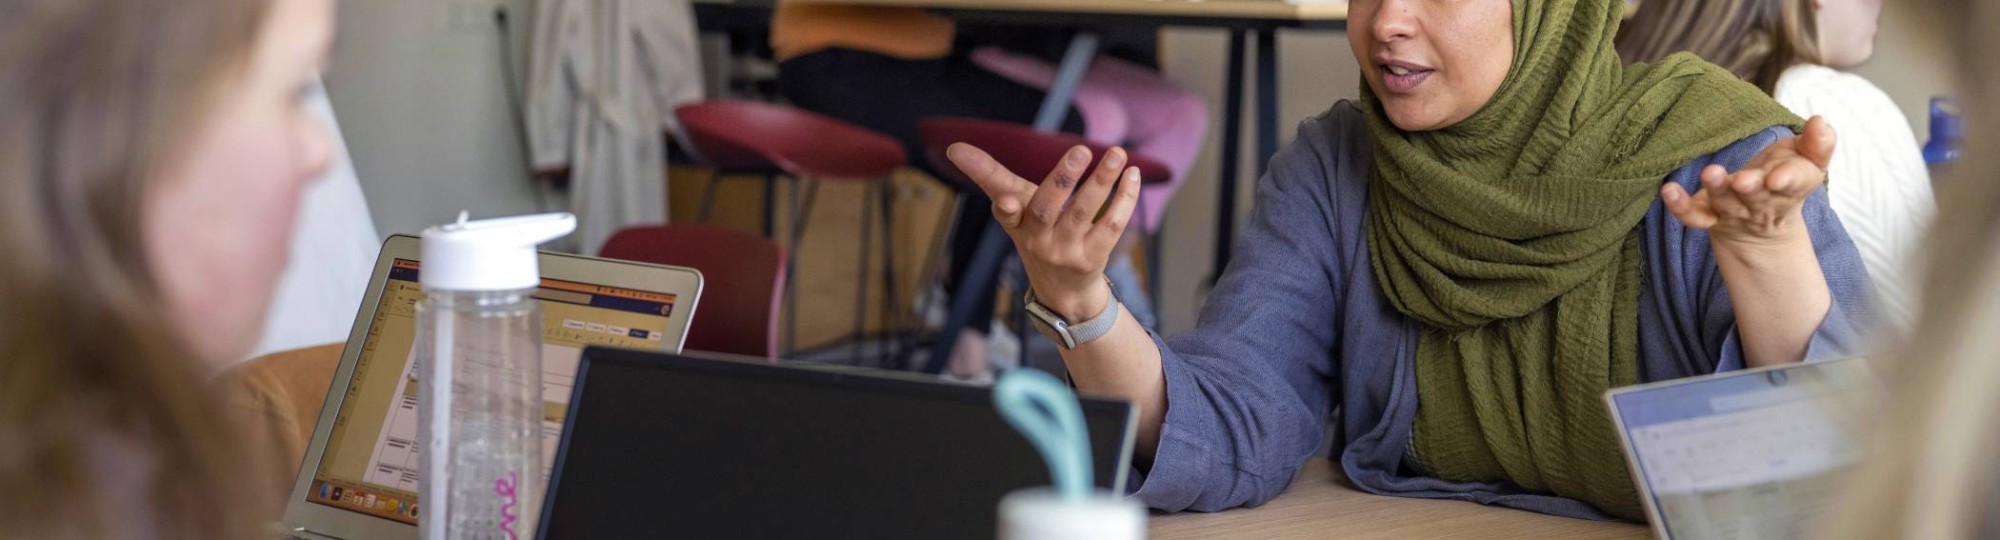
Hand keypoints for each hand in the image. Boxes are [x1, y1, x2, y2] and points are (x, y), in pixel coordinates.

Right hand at [946, 143, 1140, 321]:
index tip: (995, 189)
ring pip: (1085, 213)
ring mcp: (1066, 250)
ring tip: (1117, 153)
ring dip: (1102, 181)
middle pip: (1047, 209)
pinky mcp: (1093, 258)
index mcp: (1016, 223)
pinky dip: (1124, 199)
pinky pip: (1112, 225)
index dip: (998, 197)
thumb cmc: (1037, 235)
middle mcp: (1038, 239)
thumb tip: (955, 149)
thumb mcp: (1013, 211)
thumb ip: (992, 179)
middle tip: (1081, 150)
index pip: (1002, 207)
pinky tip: (1131, 175)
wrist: (1062, 292)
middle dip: (1063, 180)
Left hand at [1662, 116, 1836, 250]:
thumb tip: (1820, 120)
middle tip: (1742, 181)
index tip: (1778, 177)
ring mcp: (1733, 211)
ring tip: (1710, 173)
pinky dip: (1680, 206)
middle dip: (1750, 189)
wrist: (1763, 221)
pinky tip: (1668, 190)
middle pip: (1756, 197)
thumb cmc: (1786, 175)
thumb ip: (1817, 143)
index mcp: (1790, 186)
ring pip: (1725, 203)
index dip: (1786, 180)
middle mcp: (1761, 202)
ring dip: (1717, 189)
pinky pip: (1693, 216)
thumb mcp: (1807, 160)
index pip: (1793, 184)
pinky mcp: (1708, 216)